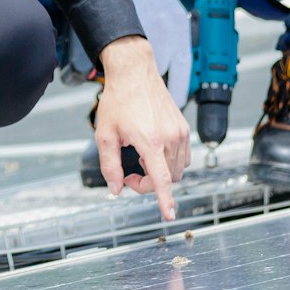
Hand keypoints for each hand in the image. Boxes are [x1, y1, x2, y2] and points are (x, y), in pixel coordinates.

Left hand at [93, 35, 191, 218]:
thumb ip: (109, 166)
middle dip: (149, 182)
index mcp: (150, 140)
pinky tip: (153, 150)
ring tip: (139, 156)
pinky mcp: (184, 127)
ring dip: (160, 171)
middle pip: (168, 178)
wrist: (134, 73)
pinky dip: (170, 161)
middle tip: (129, 173)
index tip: (170, 216)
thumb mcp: (105, 134)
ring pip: (177, 169)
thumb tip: (116, 189)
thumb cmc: (118, 101)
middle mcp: (170, 137)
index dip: (165, 200)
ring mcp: (180, 132)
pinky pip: (183, 156)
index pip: (162, 179)